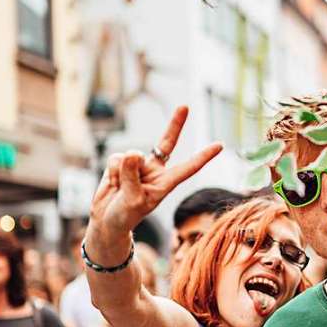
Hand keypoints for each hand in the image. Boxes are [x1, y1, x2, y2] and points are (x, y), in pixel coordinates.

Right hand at [89, 106, 221, 239]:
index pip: (188, 168)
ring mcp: (138, 165)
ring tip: (120, 188)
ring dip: (121, 172)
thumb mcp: (132, 200)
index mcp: (165, 184)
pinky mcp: (121, 163)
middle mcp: (155, 171)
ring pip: (130, 156)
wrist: (106, 220)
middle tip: (185, 106)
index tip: (220, 145)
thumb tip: (133, 152)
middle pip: (167, 142)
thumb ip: (132, 176)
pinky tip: (112, 183)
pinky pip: (116, 158)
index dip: (203, 156)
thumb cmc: (124, 217)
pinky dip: (111, 171)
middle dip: (175, 124)